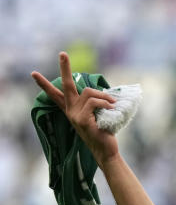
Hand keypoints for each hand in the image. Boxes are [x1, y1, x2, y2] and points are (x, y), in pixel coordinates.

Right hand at [31, 52, 118, 166]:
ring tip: (112, 104)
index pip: (56, 95)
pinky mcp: (81, 120)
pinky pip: (94, 102)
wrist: (106, 150)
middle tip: (62, 53)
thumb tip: (104, 92)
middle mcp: (70, 111)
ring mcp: (74, 115)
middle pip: (66, 85)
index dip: (45, 85)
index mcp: (72, 110)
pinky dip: (105, 103)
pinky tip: (112, 109)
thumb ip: (96, 105)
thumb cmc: (104, 133)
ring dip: (104, 96)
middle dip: (64, 68)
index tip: (34, 73)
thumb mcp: (99, 115)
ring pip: (88, 93)